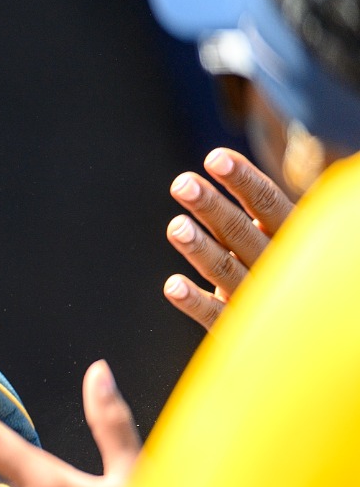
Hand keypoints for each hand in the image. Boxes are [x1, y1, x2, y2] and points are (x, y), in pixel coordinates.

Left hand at [163, 147, 294, 329]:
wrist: (315, 326)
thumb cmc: (294, 267)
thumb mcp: (290, 234)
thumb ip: (265, 208)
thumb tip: (226, 162)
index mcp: (290, 235)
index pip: (267, 202)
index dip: (242, 180)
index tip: (215, 158)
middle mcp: (276, 264)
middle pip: (241, 233)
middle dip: (211, 207)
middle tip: (181, 183)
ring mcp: (259, 298)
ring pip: (227, 271)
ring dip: (200, 249)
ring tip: (175, 226)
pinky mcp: (239, 328)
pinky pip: (216, 316)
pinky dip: (195, 302)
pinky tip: (172, 286)